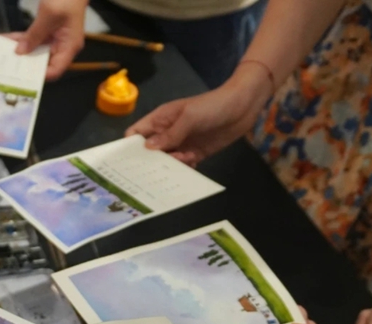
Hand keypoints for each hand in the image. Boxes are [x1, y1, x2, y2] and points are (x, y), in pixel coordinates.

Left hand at [11, 0, 85, 79]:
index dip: (39, 75)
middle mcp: (62, 46)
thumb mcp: (49, 15)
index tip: (21, 74)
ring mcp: (55, 39)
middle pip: (43, 63)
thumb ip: (34, 34)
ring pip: (35, 51)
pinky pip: (33, 39)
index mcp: (69, 47)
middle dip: (25, 63)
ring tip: (1, 51)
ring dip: (19, 50)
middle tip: (6, 66)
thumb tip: (21, 52)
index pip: (55, 70)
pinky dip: (21, 39)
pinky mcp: (48, 31)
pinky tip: (6, 39)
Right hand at [125, 64, 270, 165]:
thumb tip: (149, 148)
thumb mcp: (189, 117)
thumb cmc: (212, 106)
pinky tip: (193, 164)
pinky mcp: (195, 153)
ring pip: (167, 161)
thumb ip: (170, 134)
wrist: (242, 107)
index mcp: (160, 120)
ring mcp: (181, 144)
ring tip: (186, 158)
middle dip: (152, 161)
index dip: (130, 147)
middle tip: (159, 168)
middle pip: (149, 152)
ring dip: (172, 165)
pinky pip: (183, 165)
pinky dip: (185, 169)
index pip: (136, 133)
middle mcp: (167, 133)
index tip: (129, 162)